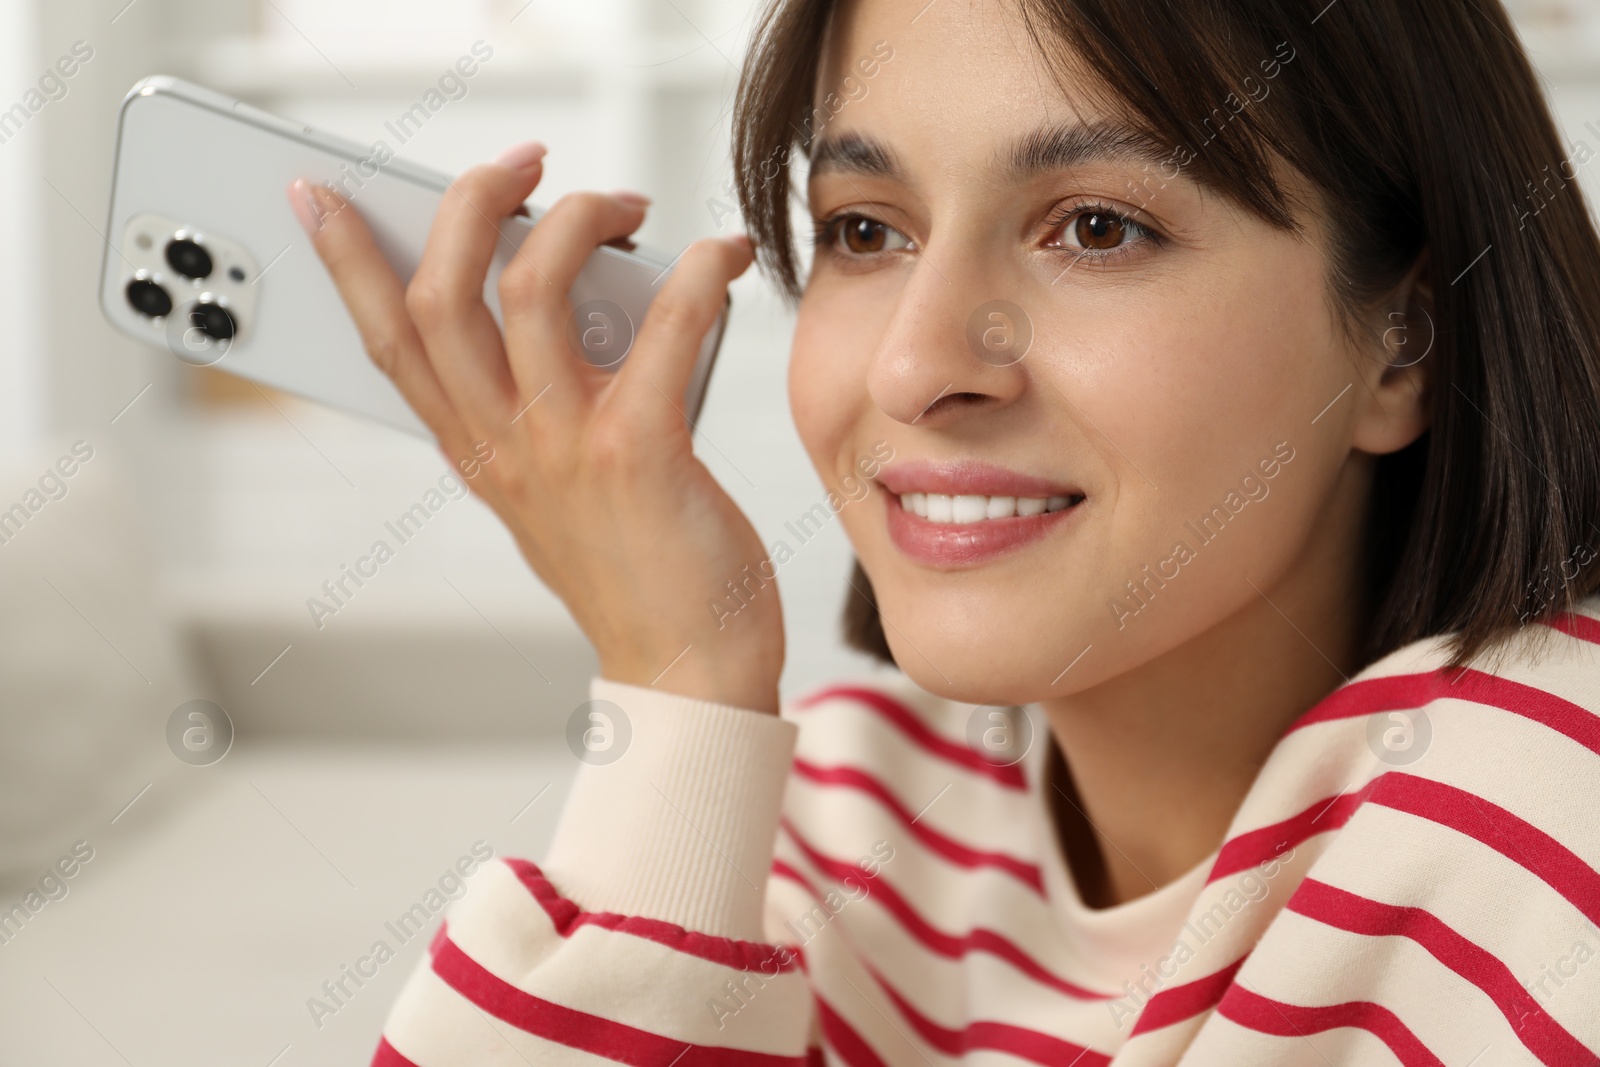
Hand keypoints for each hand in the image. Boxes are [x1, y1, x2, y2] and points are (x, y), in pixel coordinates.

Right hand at [289, 141, 783, 712]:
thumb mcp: (554, 492)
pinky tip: (723, 258)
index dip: (347, 261)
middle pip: (439, 296)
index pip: (388, 343)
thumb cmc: (635, 573)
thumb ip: (539, 409)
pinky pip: (664, 327)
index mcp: (477, 454)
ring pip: (532, 291)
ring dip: (578, 218)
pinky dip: (698, 272)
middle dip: (467, 202)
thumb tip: (570, 308)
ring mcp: (567, 450)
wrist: (688, 671)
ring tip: (622, 205)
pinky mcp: (643, 452)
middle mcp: (507, 447)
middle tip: (521, 164)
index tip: (321, 195)